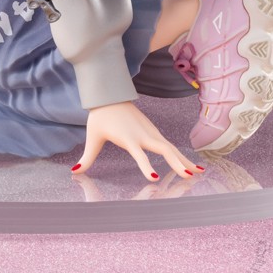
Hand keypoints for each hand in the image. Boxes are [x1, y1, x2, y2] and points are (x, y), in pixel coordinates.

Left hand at [71, 101, 205, 181]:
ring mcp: (151, 132)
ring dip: (183, 160)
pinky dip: (180, 155)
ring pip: (170, 148)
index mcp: (128, 137)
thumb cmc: (100, 116)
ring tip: (198, 173)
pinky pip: (169, 145)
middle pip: (164, 149)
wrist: (110, 94)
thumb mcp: (93, 136)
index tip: (155, 178)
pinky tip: (190, 165)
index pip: (139, 154)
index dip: (146, 166)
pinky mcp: (153, 131)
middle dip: (176, 163)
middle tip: (188, 177)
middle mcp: (143, 134)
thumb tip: (75, 171)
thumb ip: (87, 156)